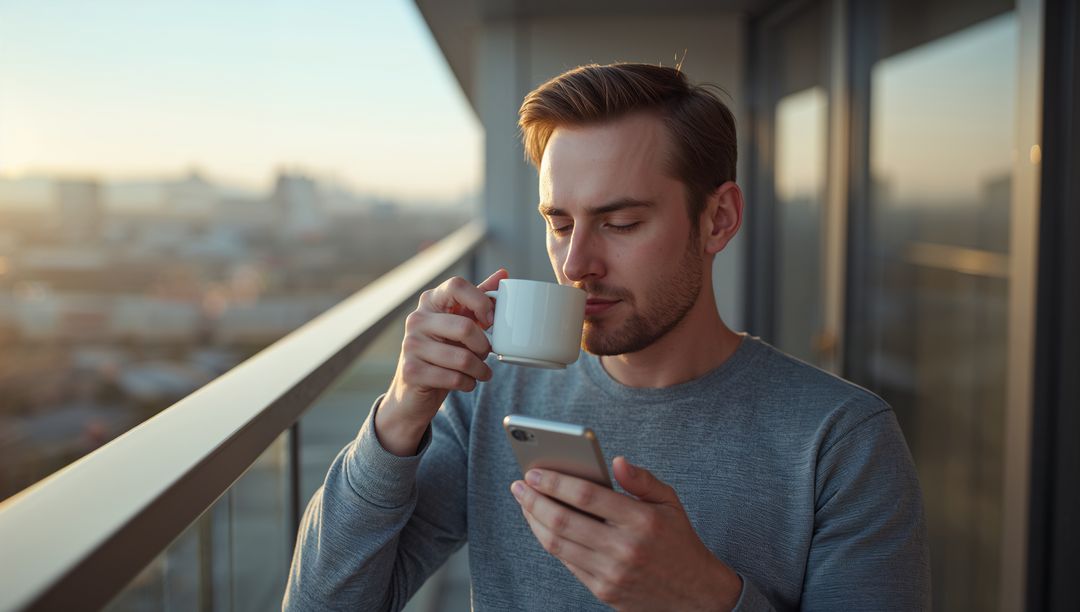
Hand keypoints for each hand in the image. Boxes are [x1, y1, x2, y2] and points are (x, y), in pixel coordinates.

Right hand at [376, 269, 507, 455]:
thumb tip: (503, 273)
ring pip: (462, 358)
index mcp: (430, 301)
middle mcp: (417, 319)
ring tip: (481, 372)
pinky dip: (468, 384)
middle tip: (487, 354)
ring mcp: (411, 345)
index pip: (456, 285)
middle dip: (484, 346)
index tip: (491, 319)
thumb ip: (478, 300)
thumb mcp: (461, 323)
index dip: (480, 301)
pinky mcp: (411, 371)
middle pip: (465, 326)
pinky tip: (467, 382)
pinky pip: (454, 378)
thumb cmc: (442, 352)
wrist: (412, 392)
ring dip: (480, 370)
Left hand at [510, 456, 742, 610]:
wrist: (695, 594)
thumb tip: (615, 461)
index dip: (555, 482)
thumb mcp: (670, 502)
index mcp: (641, 520)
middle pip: (564, 520)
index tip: (534, 471)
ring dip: (534, 521)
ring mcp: (611, 573)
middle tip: (519, 485)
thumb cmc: (678, 540)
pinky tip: (541, 524)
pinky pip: (566, 562)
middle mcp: (624, 548)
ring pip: (558, 544)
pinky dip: (549, 540)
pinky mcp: (603, 590)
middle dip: (534, 500)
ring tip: (525, 502)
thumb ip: (641, 479)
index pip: (587, 496)